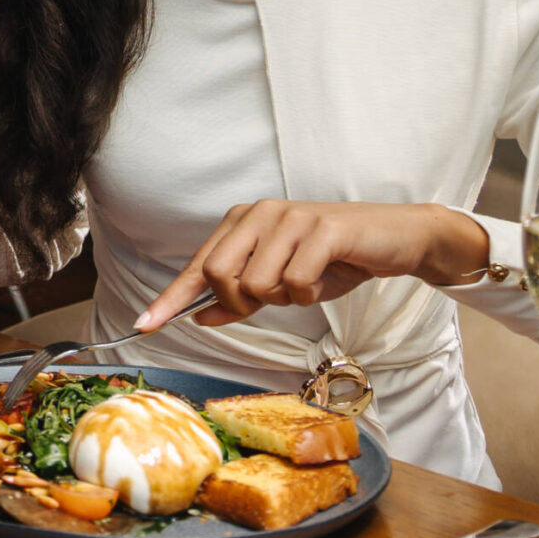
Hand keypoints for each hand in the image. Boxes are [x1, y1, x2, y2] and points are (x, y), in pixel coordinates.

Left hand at [141, 200, 490, 329]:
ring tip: (307, 280)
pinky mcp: (322, 230)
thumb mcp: (282, 282)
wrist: (393, 240)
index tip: (144, 325)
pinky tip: (326, 276)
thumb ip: (239, 298)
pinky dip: (309, 293)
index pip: (198, 265)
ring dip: (283, 298)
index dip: (171, 298)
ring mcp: (290, 218)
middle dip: (240, 302)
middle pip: (218, 274)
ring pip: (257, 283)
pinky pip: (295, 283)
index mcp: (243, 221)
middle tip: (271, 300)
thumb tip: (198, 317)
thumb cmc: (334, 260)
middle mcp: (260, 213)